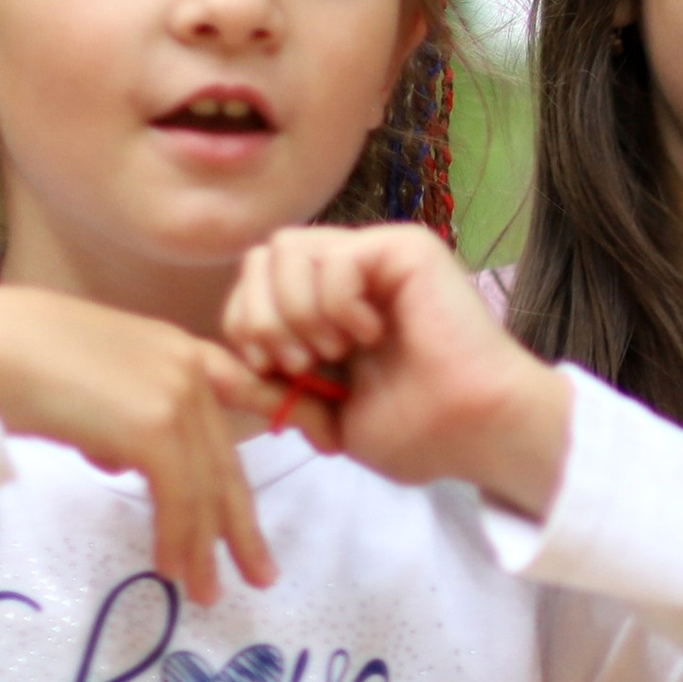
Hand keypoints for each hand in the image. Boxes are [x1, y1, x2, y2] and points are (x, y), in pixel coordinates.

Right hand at [0, 283, 279, 602]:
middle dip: (240, 524)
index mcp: (176, 349)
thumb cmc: (9, 358)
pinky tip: (174, 570)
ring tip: (207, 592)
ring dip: (204, 548)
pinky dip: (178, 540)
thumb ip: (119, 418)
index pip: (249, 387)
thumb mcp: (85, 383)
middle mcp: (188, 369)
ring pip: (205, 489)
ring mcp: (176, 397)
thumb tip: (123, 462)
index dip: (293, 414)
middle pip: (224, 461)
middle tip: (260, 572)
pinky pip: (180, 499)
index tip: (330, 443)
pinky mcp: (156, 429)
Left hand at [223, 223, 571, 518]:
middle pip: (261, 257)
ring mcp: (379, 256)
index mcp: (331, 307)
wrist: (480, 432)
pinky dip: (337, 303)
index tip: (280, 373)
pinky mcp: (406, 249)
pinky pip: (334, 257)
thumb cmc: (422, 431)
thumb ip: (267, 388)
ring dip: (295, 311)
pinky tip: (368, 335)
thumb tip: (202, 364)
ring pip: (286, 249)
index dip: (247, 326)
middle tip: (300, 364)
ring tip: (334, 351)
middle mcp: (353, 273)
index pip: (253, 284)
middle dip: (260, 316)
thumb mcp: (324, 416)